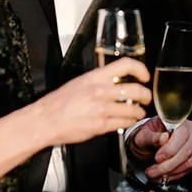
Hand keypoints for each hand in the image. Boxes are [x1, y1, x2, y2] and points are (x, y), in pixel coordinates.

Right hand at [35, 57, 149, 145]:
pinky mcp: (100, 125)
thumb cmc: (57, 103)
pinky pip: (123, 123)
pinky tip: (127, 121)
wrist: (44, 120)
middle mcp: (99, 91)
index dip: (140, 69)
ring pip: (132, 109)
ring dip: (139, 112)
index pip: (125, 65)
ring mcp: (101, 109)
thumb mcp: (79, 83)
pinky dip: (128, 122)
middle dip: (146, 95)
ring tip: (138, 112)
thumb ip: (99, 82)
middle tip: (146, 98)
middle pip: (135, 90)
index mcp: (94, 77)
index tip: (144, 76)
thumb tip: (116, 83)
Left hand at [127, 117, 191, 180]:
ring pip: (188, 162)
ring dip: (170, 172)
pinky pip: (189, 169)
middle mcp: (191, 131)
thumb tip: (163, 138)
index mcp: (179, 121)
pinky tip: (163, 175)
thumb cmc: (147, 136)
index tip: (157, 158)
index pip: (182, 135)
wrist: (149, 144)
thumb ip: (152, 137)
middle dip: (167, 165)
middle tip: (152, 170)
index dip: (170, 149)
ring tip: (155, 174)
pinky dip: (175, 174)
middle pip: (186, 151)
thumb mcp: (143, 135)